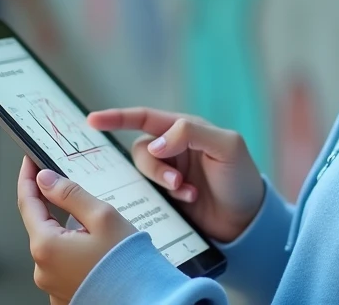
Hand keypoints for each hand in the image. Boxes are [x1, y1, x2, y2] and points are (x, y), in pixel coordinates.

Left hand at [17, 157, 135, 302]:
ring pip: (54, 244)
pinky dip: (74, 251)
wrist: (144, 298)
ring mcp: (51, 284)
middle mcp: (42, 268)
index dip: (27, 178)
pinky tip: (96, 250)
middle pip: (42, 224)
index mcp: (47, 246)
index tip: (29, 161)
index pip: (28, 203)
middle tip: (75, 191)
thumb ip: (70, 194)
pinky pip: (63, 263)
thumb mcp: (102, 216)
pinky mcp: (63, 293)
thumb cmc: (127, 261)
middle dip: (56, 206)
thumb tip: (45, 179)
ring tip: (99, 231)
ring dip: (69, 231)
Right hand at [88, 108, 263, 243]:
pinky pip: (148, 193)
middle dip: (155, 167)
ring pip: (144, 172)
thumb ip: (191, 134)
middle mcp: (174, 148)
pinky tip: (187, 201)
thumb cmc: (241, 178)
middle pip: (142, 150)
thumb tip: (156, 143)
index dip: (117, 117)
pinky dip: (165, 197)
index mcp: (185, 128)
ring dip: (162, 182)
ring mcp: (169, 173)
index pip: (145, 118)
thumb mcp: (226, 147)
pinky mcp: (166, 198)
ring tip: (187, 194)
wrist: (247, 221)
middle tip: (176, 184)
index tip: (91, 121)